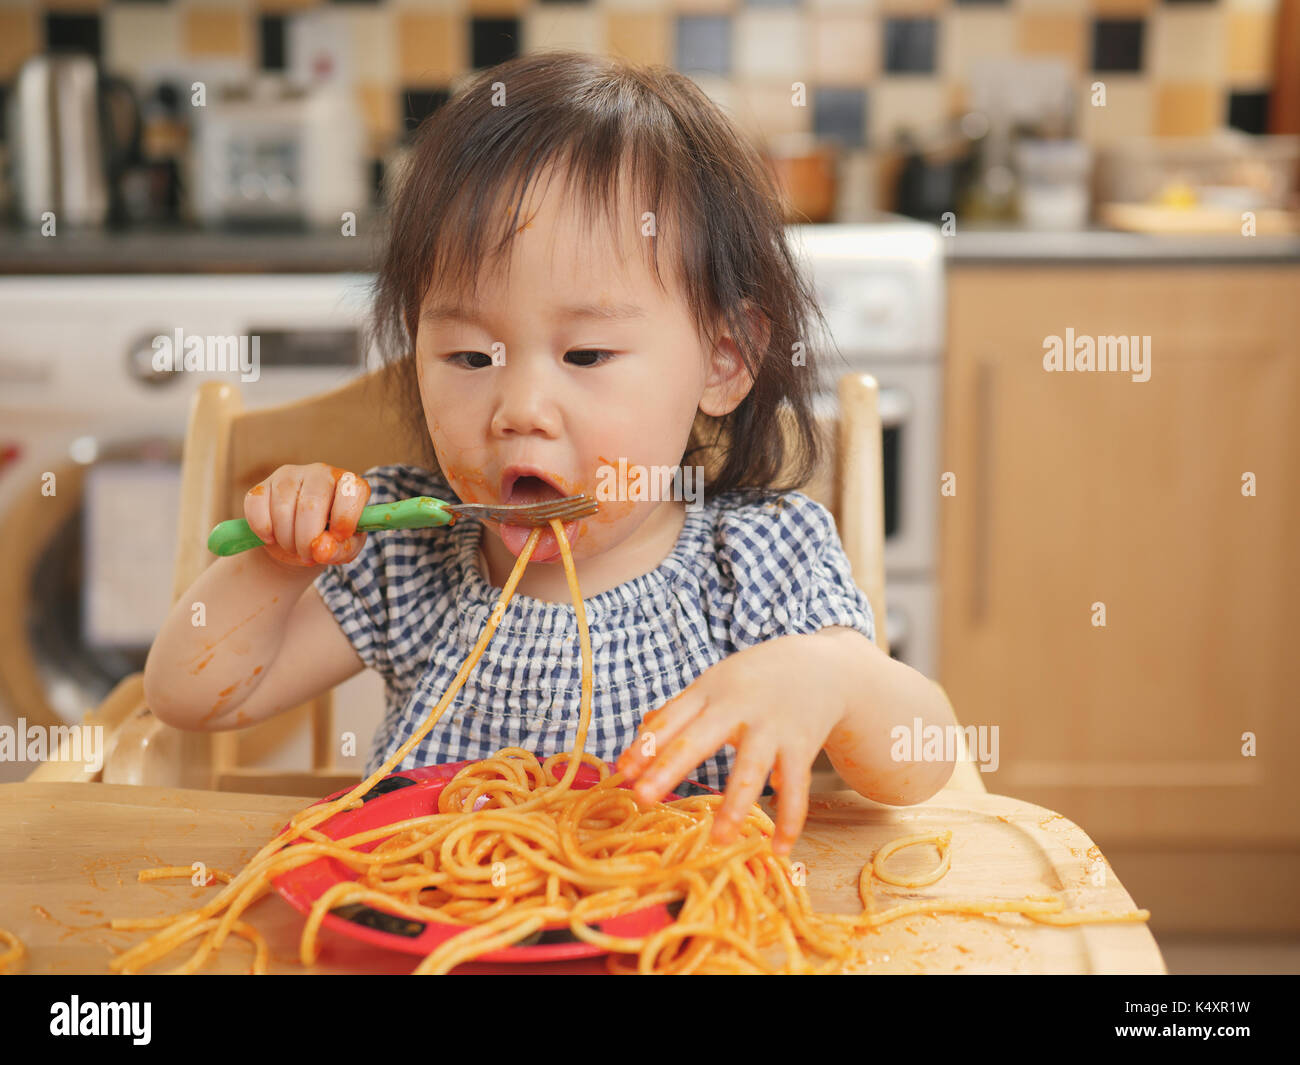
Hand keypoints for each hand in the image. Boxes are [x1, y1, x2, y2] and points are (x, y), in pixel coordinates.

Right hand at [243, 463, 370, 568]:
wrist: (298, 541)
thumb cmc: (328, 540)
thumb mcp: (343, 549)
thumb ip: (339, 550)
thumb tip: (321, 549)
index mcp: (347, 485)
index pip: (352, 490)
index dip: (345, 517)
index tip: (338, 536)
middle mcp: (320, 473)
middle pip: (311, 504)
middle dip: (307, 539)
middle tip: (308, 555)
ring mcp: (289, 476)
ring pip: (282, 508)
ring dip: (286, 539)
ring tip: (294, 548)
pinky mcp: (263, 486)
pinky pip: (256, 506)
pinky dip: (263, 529)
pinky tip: (272, 537)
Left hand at [615, 634, 850, 856]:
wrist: (821, 666)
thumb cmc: (753, 681)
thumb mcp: (715, 685)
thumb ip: (678, 712)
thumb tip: (637, 742)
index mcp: (710, 691)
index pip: (671, 720)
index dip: (645, 746)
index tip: (622, 773)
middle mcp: (738, 709)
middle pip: (699, 740)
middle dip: (669, 768)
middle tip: (643, 798)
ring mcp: (772, 728)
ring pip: (751, 771)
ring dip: (735, 807)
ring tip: (719, 841)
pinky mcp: (801, 747)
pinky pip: (795, 789)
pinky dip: (790, 821)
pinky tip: (779, 850)